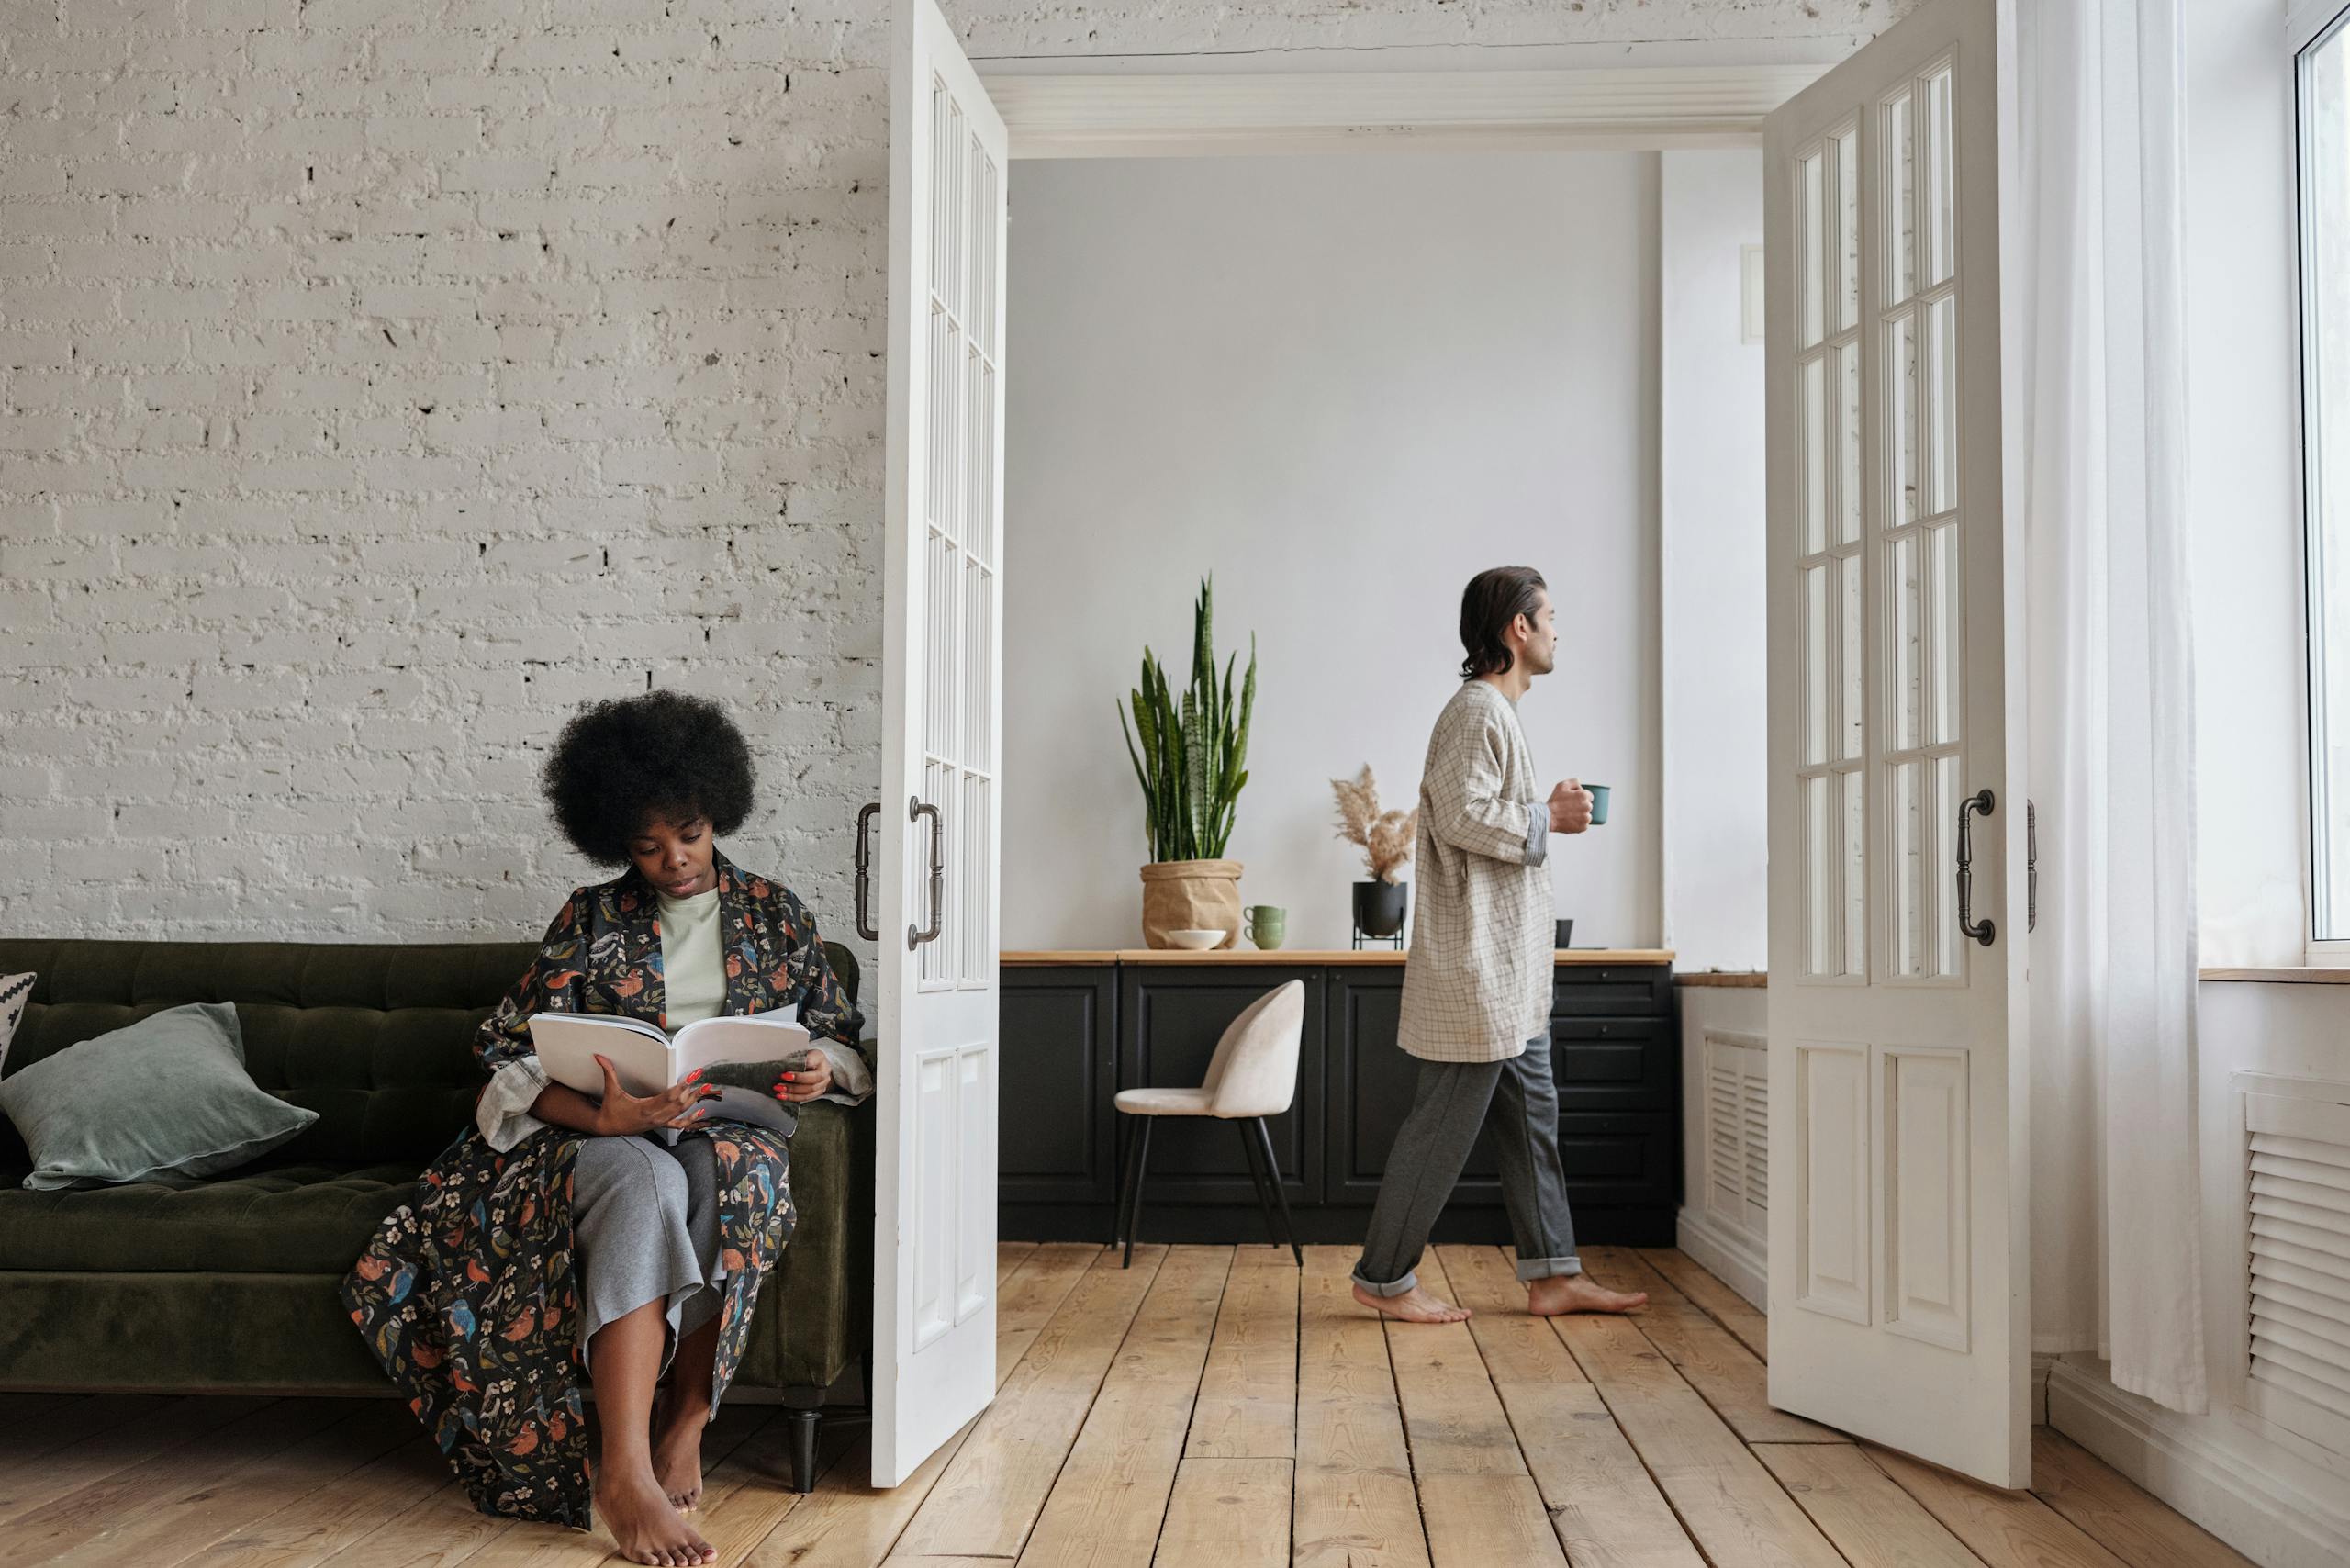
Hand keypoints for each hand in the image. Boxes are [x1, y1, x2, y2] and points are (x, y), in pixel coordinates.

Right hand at [588, 1053, 717, 1135]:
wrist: (606, 1128)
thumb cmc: (610, 1109)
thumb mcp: (611, 1091)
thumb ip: (608, 1072)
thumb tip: (599, 1056)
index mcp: (645, 1108)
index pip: (668, 1096)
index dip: (682, 1086)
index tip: (692, 1076)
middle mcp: (654, 1116)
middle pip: (679, 1104)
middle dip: (692, 1092)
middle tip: (702, 1079)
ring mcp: (658, 1122)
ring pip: (681, 1112)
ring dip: (694, 1101)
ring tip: (706, 1089)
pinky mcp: (659, 1125)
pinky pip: (677, 1124)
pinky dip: (690, 1119)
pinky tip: (701, 1112)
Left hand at [773, 1049, 832, 1102]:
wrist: (816, 1064)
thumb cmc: (805, 1058)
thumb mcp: (800, 1054)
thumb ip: (794, 1059)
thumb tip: (780, 1065)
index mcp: (819, 1057)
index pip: (810, 1062)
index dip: (799, 1068)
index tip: (784, 1073)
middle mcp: (825, 1071)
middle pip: (813, 1079)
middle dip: (795, 1082)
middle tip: (780, 1083)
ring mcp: (824, 1083)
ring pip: (810, 1090)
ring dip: (793, 1092)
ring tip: (780, 1090)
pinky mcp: (819, 1091)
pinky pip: (807, 1097)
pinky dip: (794, 1097)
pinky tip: (783, 1096)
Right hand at [1549, 778, 1593, 834]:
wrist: (1548, 817)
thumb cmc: (1554, 801)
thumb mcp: (1562, 785)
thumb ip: (1575, 782)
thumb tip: (1581, 786)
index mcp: (1584, 796)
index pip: (1589, 796)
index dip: (1581, 797)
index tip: (1573, 800)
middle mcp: (1587, 807)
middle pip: (1588, 806)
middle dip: (1581, 806)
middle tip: (1570, 808)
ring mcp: (1586, 818)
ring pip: (1587, 816)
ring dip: (1581, 816)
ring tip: (1569, 815)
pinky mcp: (1583, 827)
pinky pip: (1584, 825)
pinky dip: (1578, 824)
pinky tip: (1570, 821)